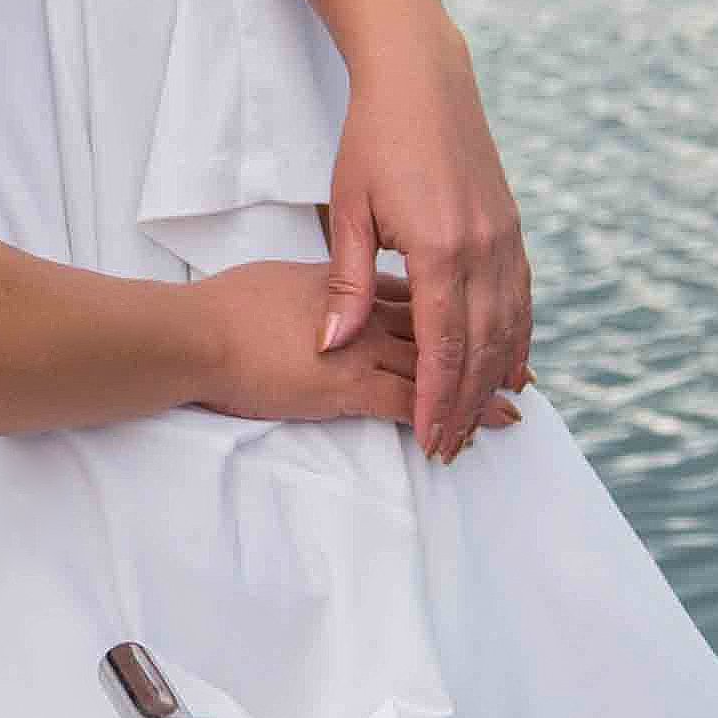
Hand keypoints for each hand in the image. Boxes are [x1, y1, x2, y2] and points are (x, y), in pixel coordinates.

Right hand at [197, 262, 515, 447]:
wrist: (202, 330)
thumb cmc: (225, 307)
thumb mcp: (283, 281)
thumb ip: (320, 288)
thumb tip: (330, 296)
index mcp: (351, 287)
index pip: (414, 297)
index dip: (450, 316)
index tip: (478, 328)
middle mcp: (368, 313)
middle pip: (439, 331)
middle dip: (479, 354)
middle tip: (516, 374)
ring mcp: (363, 349)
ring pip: (435, 370)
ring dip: (474, 393)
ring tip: (508, 411)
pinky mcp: (350, 386)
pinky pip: (410, 405)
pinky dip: (441, 420)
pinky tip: (464, 436)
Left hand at [327, 35, 531, 461]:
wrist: (422, 78)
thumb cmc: (374, 139)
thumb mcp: (349, 208)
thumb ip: (346, 282)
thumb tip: (334, 345)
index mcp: (440, 249)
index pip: (443, 348)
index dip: (438, 401)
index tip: (429, 441)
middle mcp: (483, 249)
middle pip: (482, 348)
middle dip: (467, 404)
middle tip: (452, 447)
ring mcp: (505, 237)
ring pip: (510, 327)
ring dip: (496, 378)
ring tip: (481, 420)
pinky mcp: (511, 227)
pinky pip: (522, 297)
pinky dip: (519, 338)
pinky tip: (513, 365)